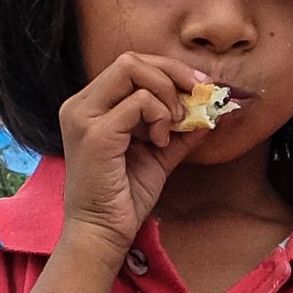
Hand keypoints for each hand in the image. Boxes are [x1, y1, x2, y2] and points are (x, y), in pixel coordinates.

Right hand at [51, 53, 208, 262]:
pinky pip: (138, 101)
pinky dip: (159, 116)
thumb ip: (181, 129)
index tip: (199, 86)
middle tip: (196, 95)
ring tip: (172, 126)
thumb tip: (211, 109)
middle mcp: (80, 105)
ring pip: (132, 70)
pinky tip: (160, 141)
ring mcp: (83, 117)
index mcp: (91, 106)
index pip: (130, 66)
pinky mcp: (95, 134)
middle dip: (172, 73)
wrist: (103, 233)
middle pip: (130, 59)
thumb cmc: (124, 197)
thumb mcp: (160, 154)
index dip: (168, 70)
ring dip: (166, 95)